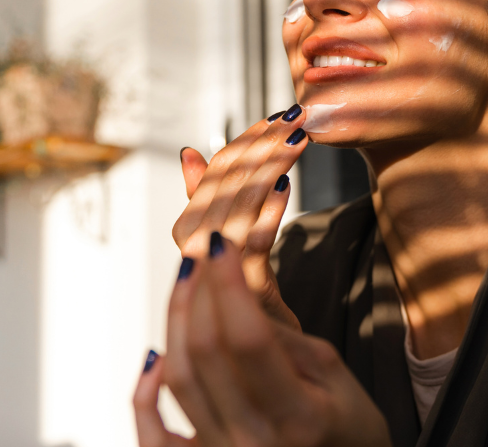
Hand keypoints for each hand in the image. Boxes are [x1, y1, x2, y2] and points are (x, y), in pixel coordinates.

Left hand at [133, 233, 392, 446]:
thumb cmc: (349, 431)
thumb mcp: (337, 376)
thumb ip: (286, 340)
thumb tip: (237, 299)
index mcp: (297, 418)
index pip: (248, 339)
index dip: (230, 285)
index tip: (223, 245)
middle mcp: (252, 443)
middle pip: (205, 352)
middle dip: (200, 291)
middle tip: (204, 251)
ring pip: (178, 378)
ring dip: (175, 321)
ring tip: (187, 282)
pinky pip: (153, 434)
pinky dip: (144, 394)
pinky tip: (154, 356)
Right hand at [173, 106, 305, 328]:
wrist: (270, 372)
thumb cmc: (254, 306)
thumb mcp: (235, 249)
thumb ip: (211, 203)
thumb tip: (190, 153)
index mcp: (193, 239)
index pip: (213, 178)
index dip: (243, 144)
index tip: (275, 117)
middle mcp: (197, 258)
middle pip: (222, 190)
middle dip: (260, 147)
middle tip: (294, 116)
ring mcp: (218, 280)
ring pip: (235, 212)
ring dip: (267, 168)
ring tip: (296, 138)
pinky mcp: (245, 300)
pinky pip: (252, 250)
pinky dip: (266, 214)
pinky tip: (285, 187)